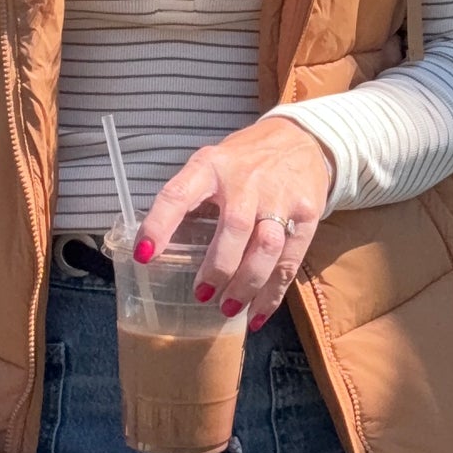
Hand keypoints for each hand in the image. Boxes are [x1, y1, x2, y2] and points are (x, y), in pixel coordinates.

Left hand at [137, 114, 333, 331]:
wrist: (302, 139)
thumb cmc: (245, 161)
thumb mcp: (211, 164)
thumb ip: (190, 199)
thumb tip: (156, 248)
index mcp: (211, 166)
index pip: (179, 194)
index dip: (159, 225)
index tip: (145, 256)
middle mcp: (246, 180)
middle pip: (235, 227)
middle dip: (218, 267)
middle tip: (203, 295)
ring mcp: (280, 197)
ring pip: (266, 247)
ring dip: (247, 284)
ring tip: (228, 307)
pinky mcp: (307, 213)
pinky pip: (290, 260)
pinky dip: (273, 293)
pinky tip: (257, 313)